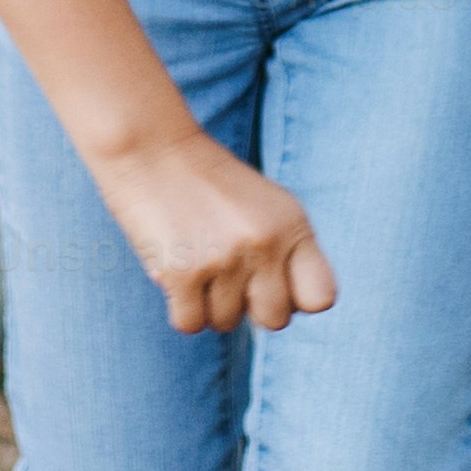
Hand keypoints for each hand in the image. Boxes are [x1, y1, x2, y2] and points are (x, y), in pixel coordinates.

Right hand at [94, 128, 340, 333]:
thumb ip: (285, 252)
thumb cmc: (207, 182)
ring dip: (208, 303)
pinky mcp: (182, 272)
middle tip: (226, 277)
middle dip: (249, 307)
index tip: (271, 282)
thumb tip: (283, 314)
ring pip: (225, 323)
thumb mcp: (263, 205)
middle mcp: (264, 243)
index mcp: (291, 223)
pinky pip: (190, 324)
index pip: (320, 297)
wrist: (151, 146)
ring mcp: (224, 259)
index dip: (295, 299)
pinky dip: (181, 309)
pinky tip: (176, 275)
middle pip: (274, 320)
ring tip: (196, 262)